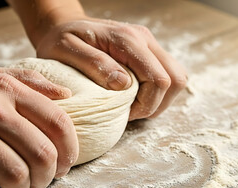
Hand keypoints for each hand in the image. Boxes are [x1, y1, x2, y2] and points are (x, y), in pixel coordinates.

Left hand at [34, 17, 187, 120]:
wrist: (62, 24)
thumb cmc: (60, 38)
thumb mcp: (67, 50)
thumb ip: (94, 64)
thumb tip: (123, 85)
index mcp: (127, 40)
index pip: (159, 79)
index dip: (146, 104)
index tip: (123, 112)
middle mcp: (144, 39)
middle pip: (175, 79)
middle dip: (156, 104)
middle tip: (130, 112)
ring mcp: (149, 44)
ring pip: (176, 78)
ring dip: (159, 99)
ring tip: (133, 106)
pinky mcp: (147, 51)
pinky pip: (166, 75)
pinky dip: (157, 92)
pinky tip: (135, 97)